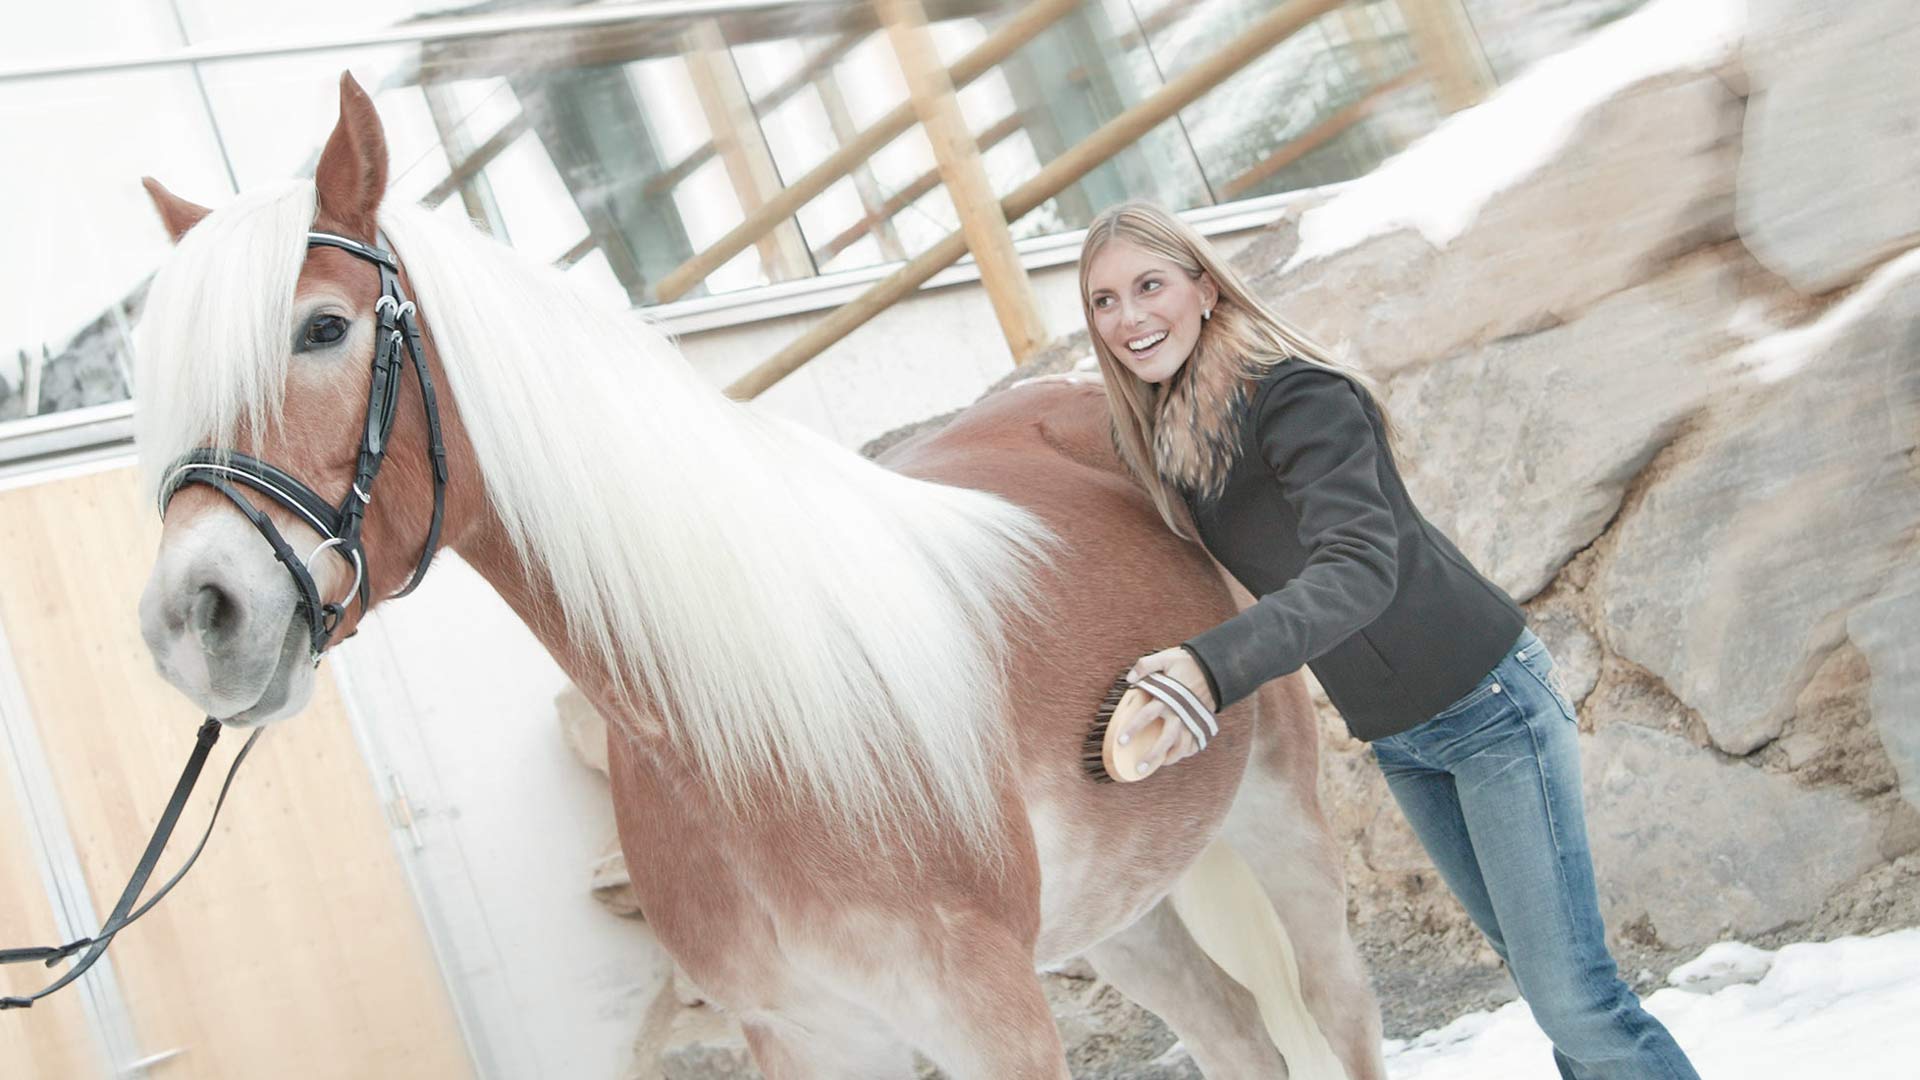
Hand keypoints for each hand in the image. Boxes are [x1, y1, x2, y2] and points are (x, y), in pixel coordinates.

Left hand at [1118, 647, 1215, 773]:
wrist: (1216, 666)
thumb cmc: (1187, 662)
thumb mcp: (1165, 658)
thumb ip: (1145, 666)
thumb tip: (1129, 678)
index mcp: (1167, 697)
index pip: (1146, 716)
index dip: (1133, 729)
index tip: (1121, 742)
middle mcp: (1180, 712)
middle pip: (1165, 739)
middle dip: (1152, 755)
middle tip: (1139, 768)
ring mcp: (1192, 719)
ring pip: (1182, 746)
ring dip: (1170, 758)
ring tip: (1158, 766)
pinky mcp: (1201, 722)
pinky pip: (1195, 742)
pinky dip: (1186, 751)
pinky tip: (1175, 756)